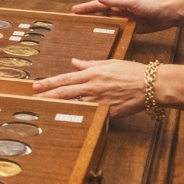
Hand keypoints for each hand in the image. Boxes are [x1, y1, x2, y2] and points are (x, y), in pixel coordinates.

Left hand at [31, 58, 154, 118]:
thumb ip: (90, 64)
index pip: (65, 78)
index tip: (35, 86)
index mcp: (92, 73)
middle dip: (47, 95)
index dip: (48, 83)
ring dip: (58, 106)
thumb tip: (74, 61)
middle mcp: (93, 86)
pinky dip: (79, 117)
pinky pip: (90, 115)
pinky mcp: (108, 112)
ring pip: (73, 104)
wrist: (151, 84)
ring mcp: (99, 100)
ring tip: (44, 109)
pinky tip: (68, 122)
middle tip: (32, 98)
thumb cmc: (133, 72)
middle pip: (64, 92)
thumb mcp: (110, 63)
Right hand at [72, 0, 181, 33]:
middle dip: (87, 15)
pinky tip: (102, 37)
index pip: (98, 4)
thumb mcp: (132, 2)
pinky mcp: (131, 28)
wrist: (168, 14)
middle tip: (74, 20)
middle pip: (100, 13)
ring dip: (96, 24)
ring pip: (107, 22)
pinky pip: (116, 30)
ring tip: (84, 29)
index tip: (74, 10)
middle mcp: (120, 10)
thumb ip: (116, 1)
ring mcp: (125, 19)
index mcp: (119, 2)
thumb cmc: (152, 5)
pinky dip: (108, 32)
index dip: (86, 7)